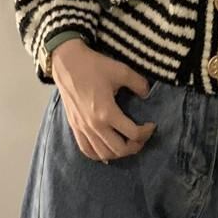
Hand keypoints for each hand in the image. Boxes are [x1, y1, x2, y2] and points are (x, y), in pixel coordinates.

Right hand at [52, 41, 155, 162]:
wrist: (66, 63)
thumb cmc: (93, 66)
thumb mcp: (121, 71)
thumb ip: (138, 84)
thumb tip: (147, 94)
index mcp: (107, 112)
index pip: (133, 134)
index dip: (146, 132)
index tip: (151, 125)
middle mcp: (94, 125)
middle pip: (119, 149)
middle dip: (135, 146)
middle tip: (141, 137)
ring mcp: (82, 128)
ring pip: (103, 154)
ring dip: (118, 153)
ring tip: (126, 143)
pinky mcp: (74, 127)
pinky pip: (86, 150)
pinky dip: (99, 154)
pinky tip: (107, 149)